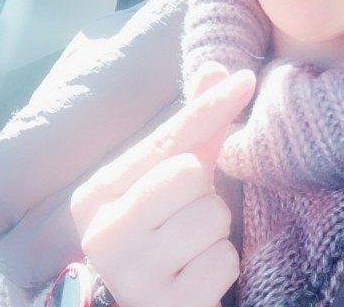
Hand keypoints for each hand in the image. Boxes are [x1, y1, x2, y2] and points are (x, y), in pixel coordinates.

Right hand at [70, 63, 255, 306]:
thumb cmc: (157, 231)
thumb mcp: (168, 178)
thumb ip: (192, 127)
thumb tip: (216, 67)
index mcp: (98, 193)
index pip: (165, 139)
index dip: (209, 107)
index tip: (245, 79)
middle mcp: (103, 233)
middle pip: (189, 173)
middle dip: (203, 193)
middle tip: (185, 216)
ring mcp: (131, 275)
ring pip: (212, 216)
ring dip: (215, 231)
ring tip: (189, 247)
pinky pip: (223, 261)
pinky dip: (221, 265)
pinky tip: (195, 276)